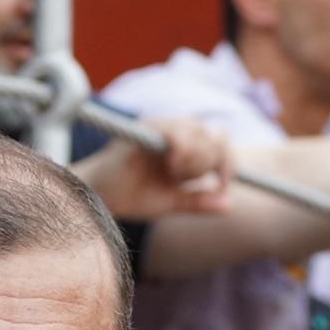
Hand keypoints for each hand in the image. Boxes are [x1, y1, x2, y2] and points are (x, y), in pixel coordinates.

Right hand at [72, 118, 232, 221]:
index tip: (222, 184)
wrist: (100, 197)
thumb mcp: (171, 202)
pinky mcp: (148, 126)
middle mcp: (174, 129)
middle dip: (207, 164)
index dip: (227, 162)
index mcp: (183, 145)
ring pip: (201, 133)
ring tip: (172, 174)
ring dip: (194, 160)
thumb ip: (199, 202)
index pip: (219, 141)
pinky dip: (182, 151)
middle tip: (182, 179)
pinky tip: (171, 166)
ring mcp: (161, 125)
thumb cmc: (130, 197)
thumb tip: (230, 205)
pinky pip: (180, 133)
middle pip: (215, 136)